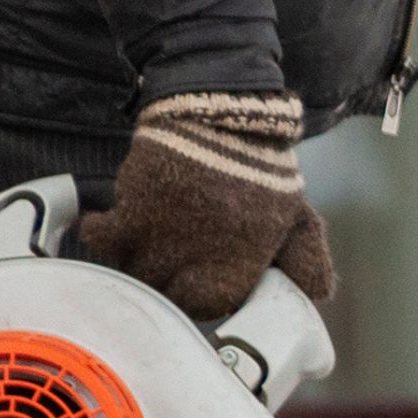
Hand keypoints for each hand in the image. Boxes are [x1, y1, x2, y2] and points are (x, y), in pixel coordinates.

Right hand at [79, 91, 335, 319]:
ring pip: (131, 271)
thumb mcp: (297, 217)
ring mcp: (164, 235)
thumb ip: (306, 261)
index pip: (208, 307)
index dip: (196, 298)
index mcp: (241, 267)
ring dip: (129, 261)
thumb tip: (318, 296)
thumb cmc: (262, 167)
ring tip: (136, 244)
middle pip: (164, 294)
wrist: (225, 110)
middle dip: (161, 282)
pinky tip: (103, 223)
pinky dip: (99, 233)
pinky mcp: (133, 206)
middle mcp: (200, 260)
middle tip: (159, 264)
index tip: (188, 284)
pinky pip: (103, 237)